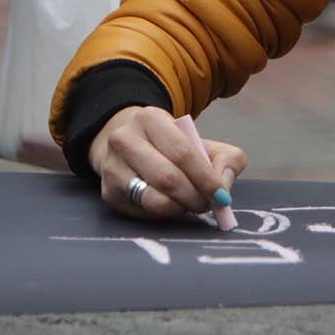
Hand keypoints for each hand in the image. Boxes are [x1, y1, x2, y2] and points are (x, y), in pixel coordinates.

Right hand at [89, 105, 247, 218]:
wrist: (128, 145)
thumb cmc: (171, 147)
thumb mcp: (201, 142)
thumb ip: (226, 159)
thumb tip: (224, 186)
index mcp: (150, 119)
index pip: (182, 152)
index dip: (205, 178)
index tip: (221, 196)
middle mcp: (124, 139)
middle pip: (167, 178)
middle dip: (194, 197)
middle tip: (207, 204)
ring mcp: (112, 167)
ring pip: (153, 200)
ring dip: (180, 209)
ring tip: (190, 204)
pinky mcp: (108, 193)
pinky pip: (143, 213)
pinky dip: (164, 215)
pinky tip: (171, 205)